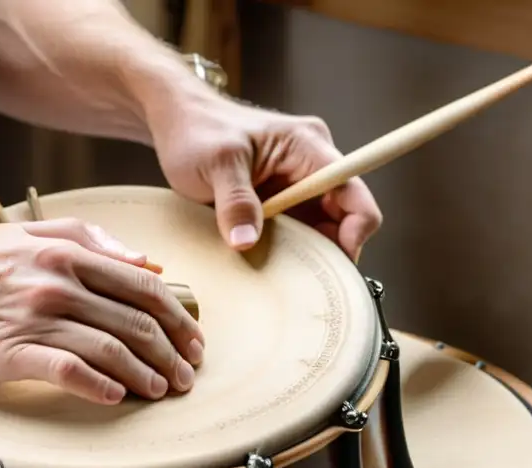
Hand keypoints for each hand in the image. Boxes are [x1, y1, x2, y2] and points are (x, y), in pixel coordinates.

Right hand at [0, 219, 203, 404]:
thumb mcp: (28, 233)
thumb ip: (89, 239)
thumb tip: (146, 259)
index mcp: (67, 252)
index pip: (144, 284)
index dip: (178, 316)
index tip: (193, 341)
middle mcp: (57, 282)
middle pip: (137, 320)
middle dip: (172, 353)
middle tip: (186, 376)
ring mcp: (35, 317)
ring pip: (111, 347)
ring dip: (145, 374)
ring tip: (161, 391)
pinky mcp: (11, 351)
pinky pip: (70, 369)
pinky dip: (100, 385)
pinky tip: (117, 397)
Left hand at [148, 89, 381, 261]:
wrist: (176, 121)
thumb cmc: (196, 130)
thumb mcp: (215, 164)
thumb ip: (235, 202)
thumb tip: (247, 242)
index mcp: (308, 146)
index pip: (354, 193)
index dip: (355, 231)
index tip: (332, 264)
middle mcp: (311, 165)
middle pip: (344, 218)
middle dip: (329, 252)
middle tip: (303, 283)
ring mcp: (297, 185)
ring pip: (321, 230)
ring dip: (307, 255)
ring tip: (284, 277)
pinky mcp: (281, 201)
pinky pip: (298, 232)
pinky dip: (289, 252)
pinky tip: (270, 267)